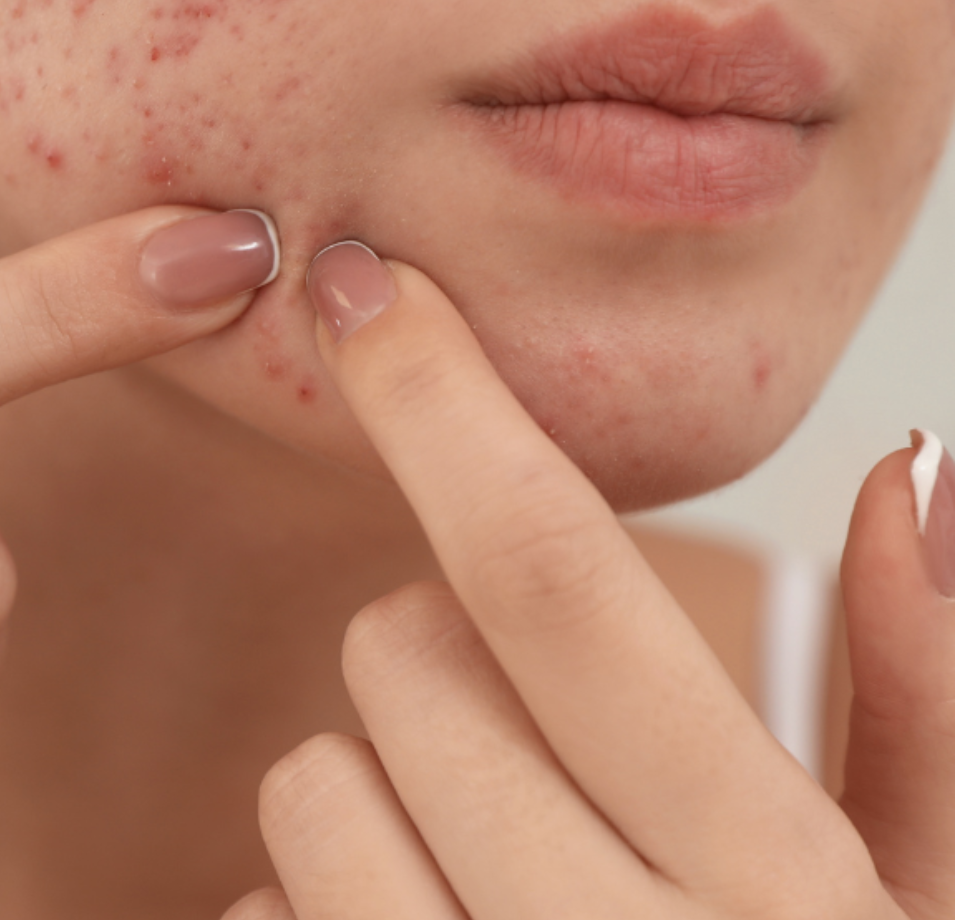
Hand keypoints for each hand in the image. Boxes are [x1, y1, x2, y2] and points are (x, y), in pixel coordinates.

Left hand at [231, 243, 954, 919]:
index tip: (365, 290)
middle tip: (537, 746)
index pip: (554, 580)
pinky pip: (260, 905)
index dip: (442, 407)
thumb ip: (927, 693)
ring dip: (379, 789)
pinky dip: (321, 903)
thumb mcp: (915, 892)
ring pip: (310, 780)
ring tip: (489, 868)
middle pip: (402, 652)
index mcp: (765, 885)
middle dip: (445, 655)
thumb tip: (911, 466)